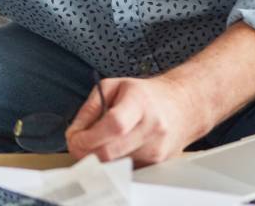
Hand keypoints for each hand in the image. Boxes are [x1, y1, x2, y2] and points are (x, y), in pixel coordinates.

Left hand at [65, 74, 207, 164]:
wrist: (181, 105)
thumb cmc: (144, 94)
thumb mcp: (112, 87)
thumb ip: (89, 109)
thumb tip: (73, 134)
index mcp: (139, 103)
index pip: (114, 125)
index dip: (89, 136)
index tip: (74, 138)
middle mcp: (152, 128)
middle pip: (112, 151)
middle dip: (87, 151)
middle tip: (76, 144)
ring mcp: (157, 149)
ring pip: (116, 164)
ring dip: (99, 156)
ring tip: (98, 140)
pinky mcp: (158, 163)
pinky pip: (126, 168)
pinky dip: (114, 160)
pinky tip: (116, 146)